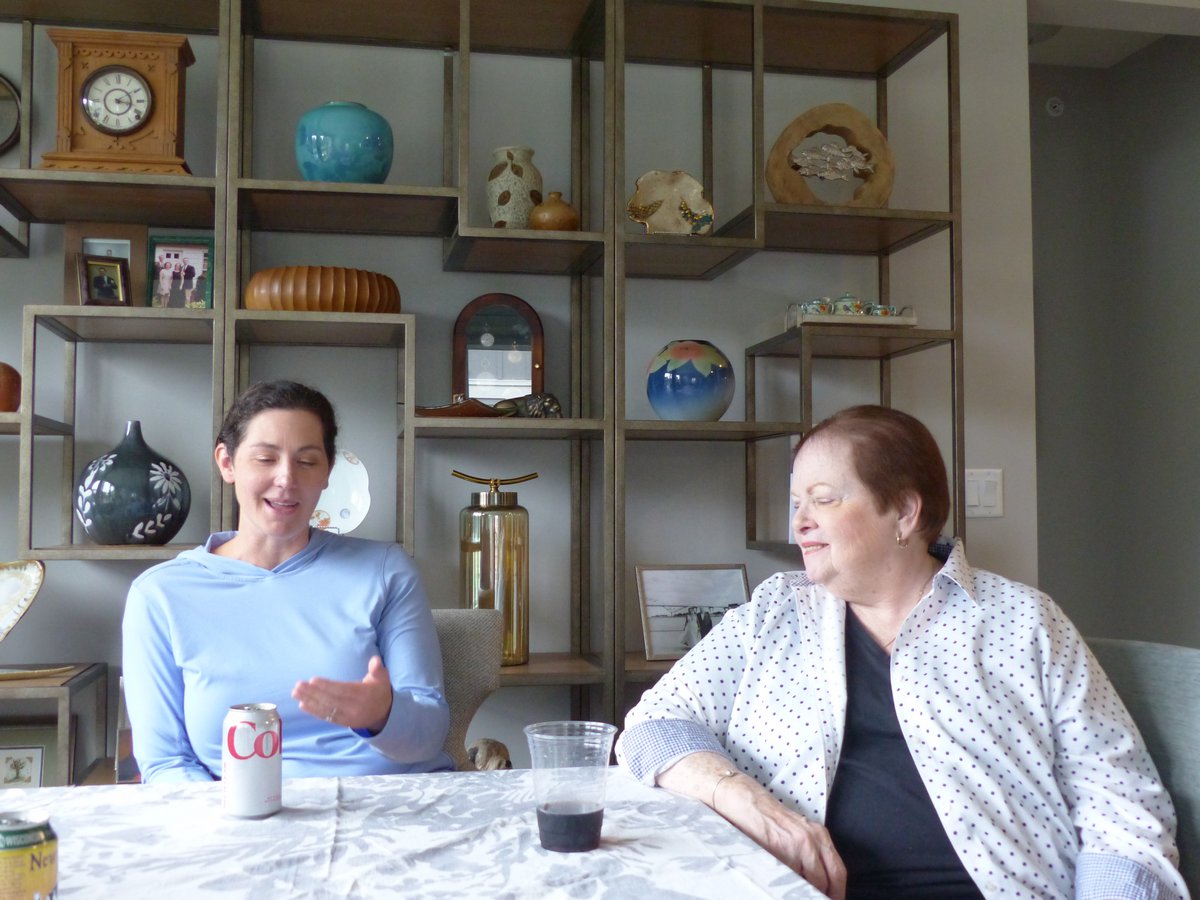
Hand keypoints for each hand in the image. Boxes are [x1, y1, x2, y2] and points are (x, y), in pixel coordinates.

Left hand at [292, 655, 393, 733]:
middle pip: (331, 700)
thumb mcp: (382, 678)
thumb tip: (375, 660)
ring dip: (309, 701)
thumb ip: (378, 669)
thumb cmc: (379, 691)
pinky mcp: (342, 722)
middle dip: (313, 693)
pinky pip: (326, 717)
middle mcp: (354, 707)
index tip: (313, 680)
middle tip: (298, 686)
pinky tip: (302, 704)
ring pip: (326, 709)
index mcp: (363, 695)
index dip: (327, 686)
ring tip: (295, 693)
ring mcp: (347, 716)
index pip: (342, 690)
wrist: (384, 714)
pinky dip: (313, 711)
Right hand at [656, 751, 846, 898]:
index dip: (837, 892)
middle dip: (824, 895)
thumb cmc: (770, 819)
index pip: (838, 872)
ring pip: (810, 882)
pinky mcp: (776, 849)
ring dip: (805, 891)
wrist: (746, 802)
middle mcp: (811, 839)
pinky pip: (788, 877)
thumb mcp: (799, 832)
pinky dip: (788, 887)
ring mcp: (794, 845)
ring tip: (797, 893)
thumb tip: (821, 883)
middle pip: (829, 880)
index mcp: (819, 835)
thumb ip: (813, 854)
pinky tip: (783, 886)